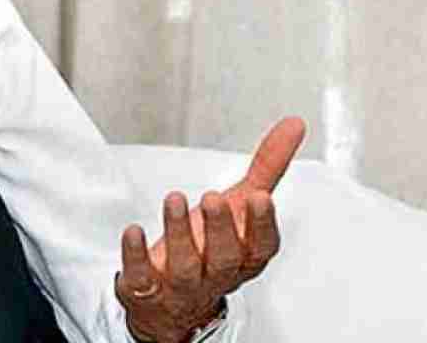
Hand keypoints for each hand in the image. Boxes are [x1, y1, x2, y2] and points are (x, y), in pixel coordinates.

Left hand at [114, 117, 306, 342]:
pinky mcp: (147, 289)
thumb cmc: (212, 245)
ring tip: (174, 199)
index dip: (261, 225)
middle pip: (224, 257)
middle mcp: (217, 273)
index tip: (259, 198)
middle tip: (213, 198)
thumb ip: (266, 168)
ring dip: (179, 233)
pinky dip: (136, 255)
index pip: (262, 246)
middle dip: (220, 228)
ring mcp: (181, 285)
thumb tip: (293, 125)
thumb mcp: (240, 205)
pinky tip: (133, 231)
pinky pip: (142, 278)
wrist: (174, 301)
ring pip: (185, 266)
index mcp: (245, 255)